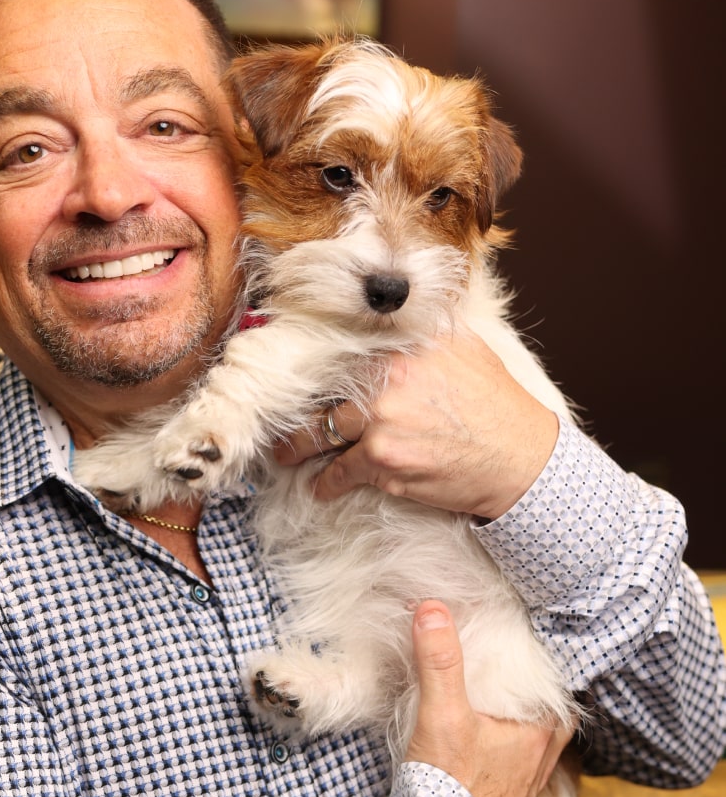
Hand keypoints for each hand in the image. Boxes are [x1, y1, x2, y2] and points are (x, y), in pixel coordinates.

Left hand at [274, 331, 559, 519]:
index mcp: (402, 344)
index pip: (336, 348)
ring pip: (319, 432)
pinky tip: (319, 487)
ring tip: (284, 454)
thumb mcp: (464, 346)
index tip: (283, 370)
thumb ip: (423, 327)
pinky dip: (326, 483)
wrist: (521, 458)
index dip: (306, 363)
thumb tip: (393, 309)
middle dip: (292, 409)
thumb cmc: (495, 403)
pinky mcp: (382, 460)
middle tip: (274, 419)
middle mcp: (386, 376)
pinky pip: (339, 472)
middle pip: (319, 391)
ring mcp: (381, 419)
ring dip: (296, 448)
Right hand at [405, 601, 573, 796]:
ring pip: (532, 738)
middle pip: (547, 712)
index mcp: (540, 734)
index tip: (522, 637)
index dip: (542, 661)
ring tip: (492, 691)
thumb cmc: (450, 787)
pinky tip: (481, 737)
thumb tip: (433, 608)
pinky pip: (514, 761)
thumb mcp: (441, 713)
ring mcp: (525, 784)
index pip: (558, 687)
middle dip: (529, 688)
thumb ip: (439, 660)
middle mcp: (541, 760)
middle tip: (507, 661)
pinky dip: (502, 742)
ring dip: (515, 716)